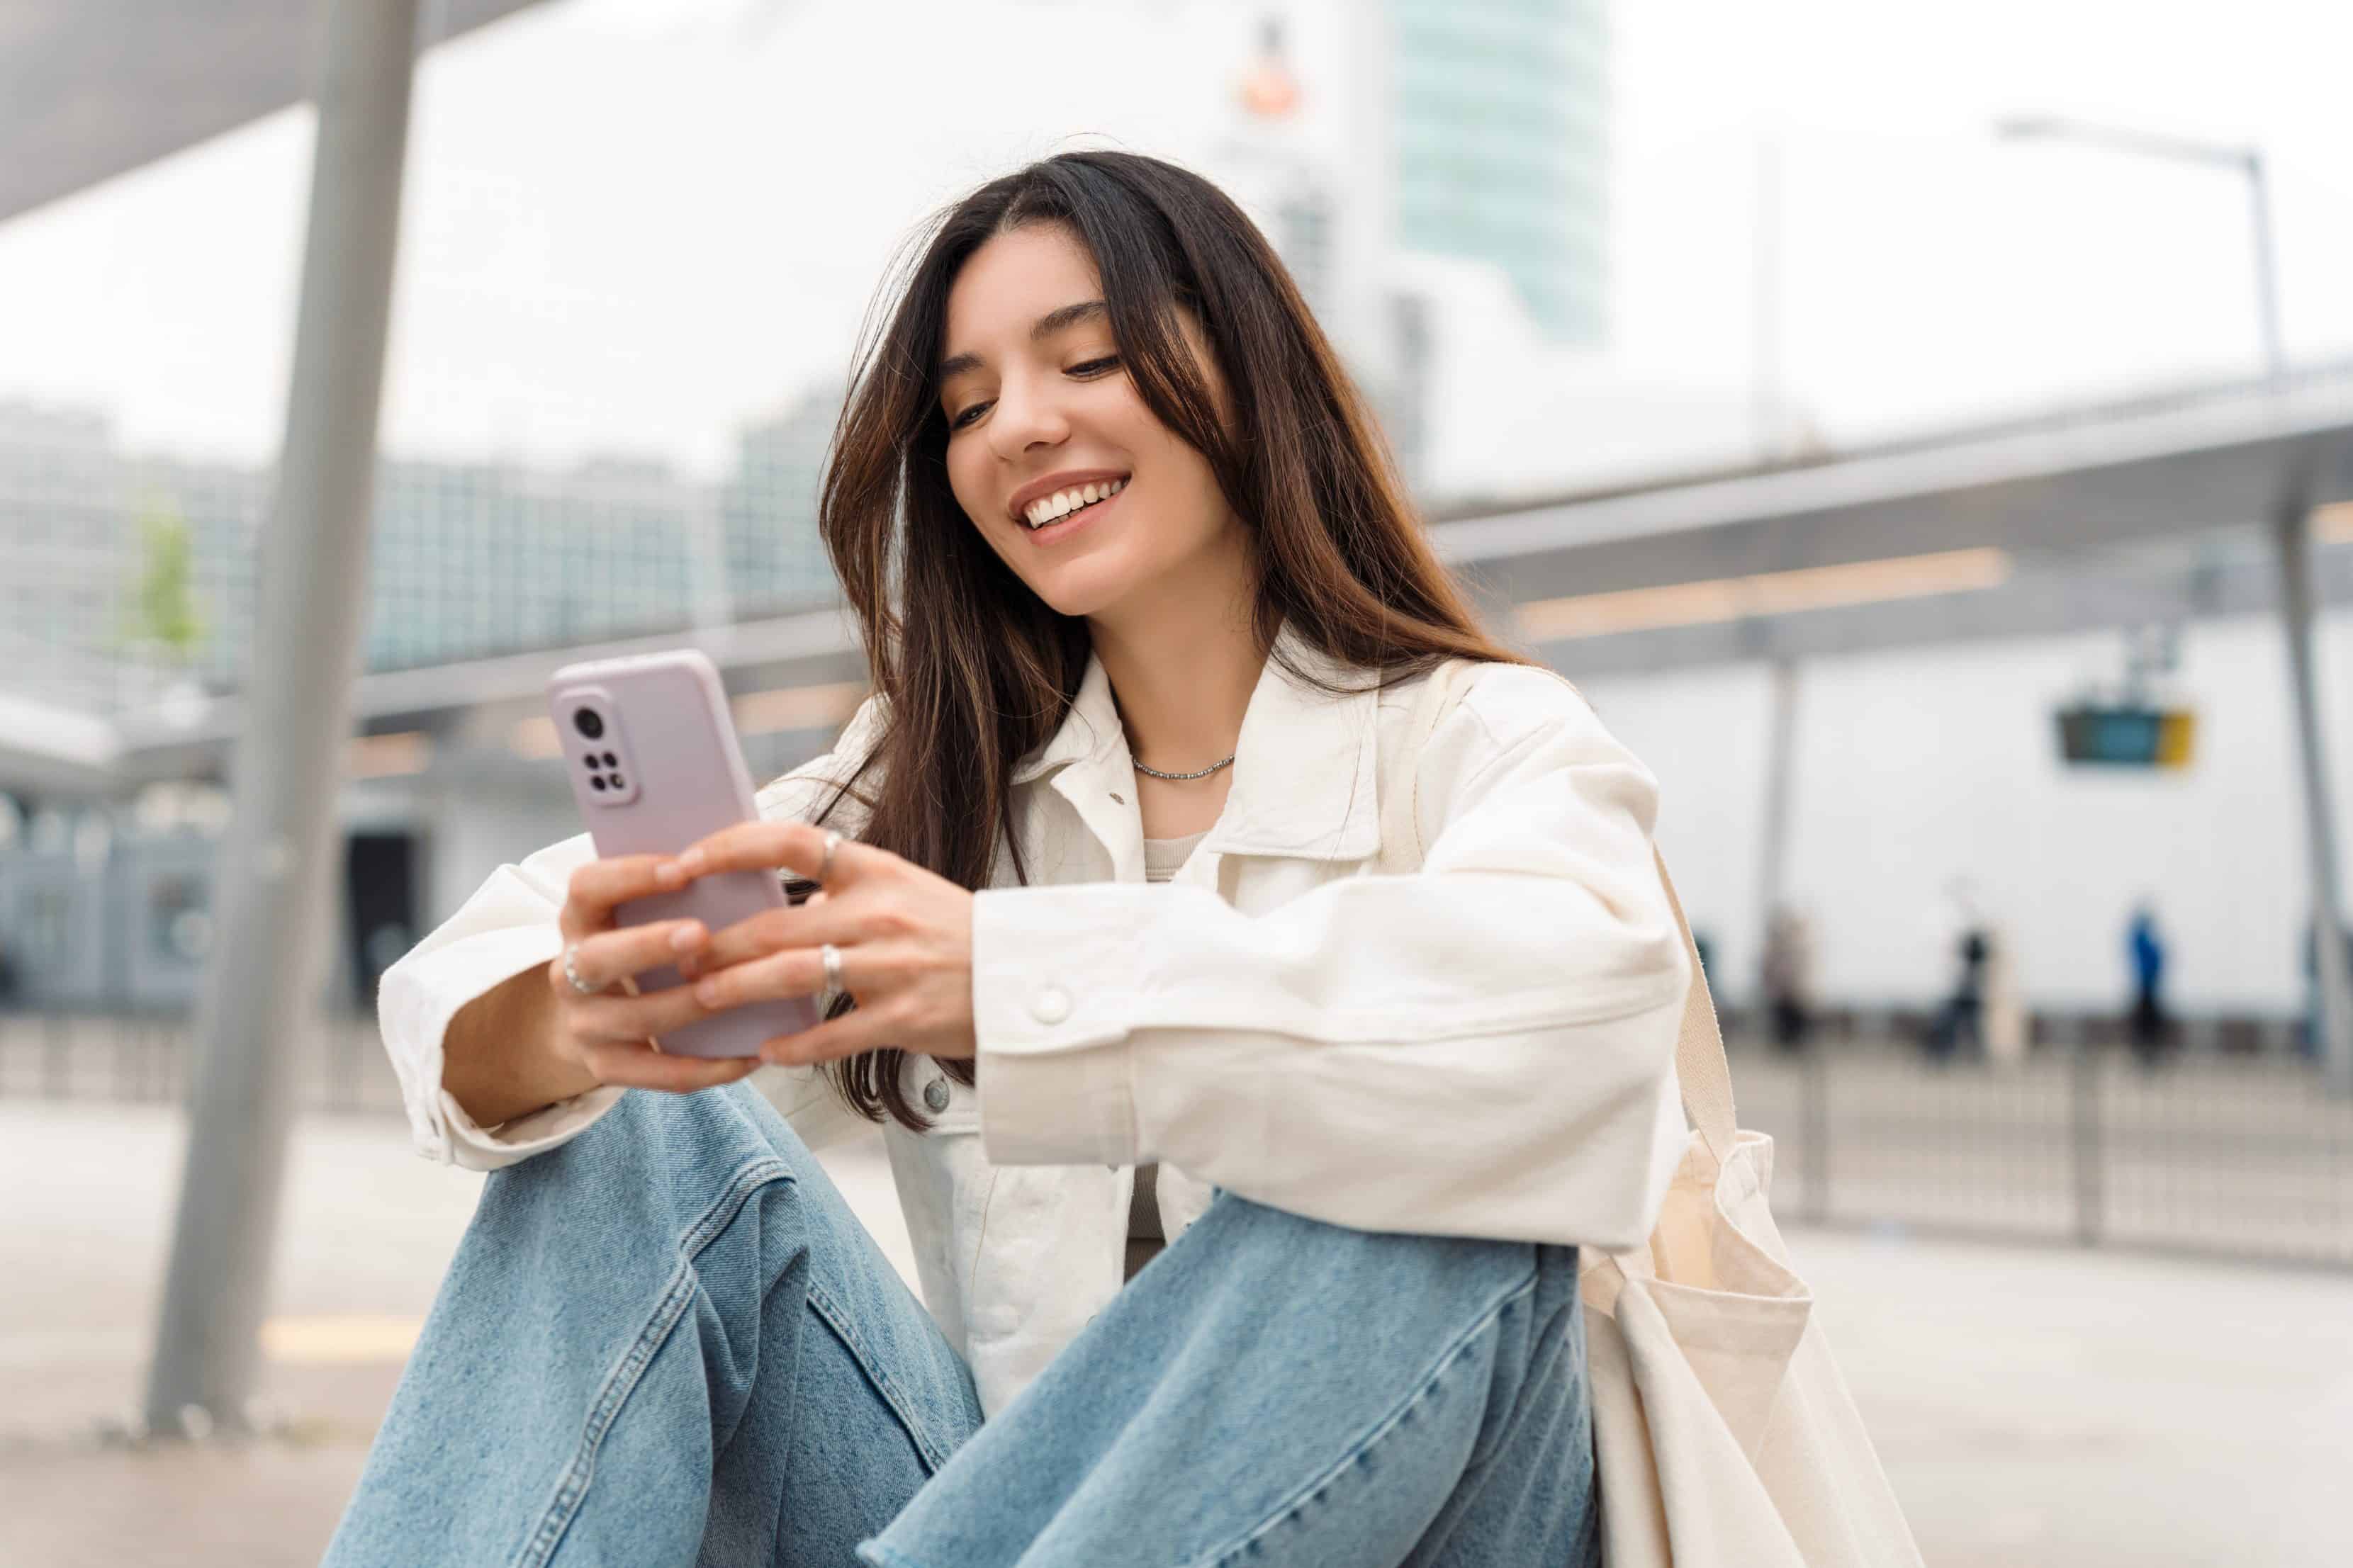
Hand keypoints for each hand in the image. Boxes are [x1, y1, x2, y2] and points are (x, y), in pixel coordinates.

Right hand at [543, 855, 761, 1095]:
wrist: (591, 1016)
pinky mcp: (606, 1068)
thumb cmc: (635, 946)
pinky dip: (707, 1066)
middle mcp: (569, 972)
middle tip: (700, 933)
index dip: (630, 876)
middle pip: (597, 958)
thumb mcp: (633, 915)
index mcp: (580, 920)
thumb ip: (672, 894)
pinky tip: (750, 1056)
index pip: (587, 887)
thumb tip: (744, 864)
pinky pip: (658, 1074)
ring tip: (739, 992)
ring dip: (689, 1005)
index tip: (682, 868)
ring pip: (636, 1018)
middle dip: (649, 946)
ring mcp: (584, 1024)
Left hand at [659, 822, 977, 1066]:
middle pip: (776, 924)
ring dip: (737, 990)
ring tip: (700, 1000)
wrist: (1026, 978)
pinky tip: (766, 1052)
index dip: (729, 848)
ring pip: (793, 976)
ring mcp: (893, 967)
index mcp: (878, 871)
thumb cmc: (957, 935)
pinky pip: (834, 1036)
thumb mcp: (905, 891)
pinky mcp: (905, 1018)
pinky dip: (793, 1047)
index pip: (792, 843)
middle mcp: (882, 913)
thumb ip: (845, 890)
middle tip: (674, 955)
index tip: (683, 862)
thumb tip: (783, 898)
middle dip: (715, 944)